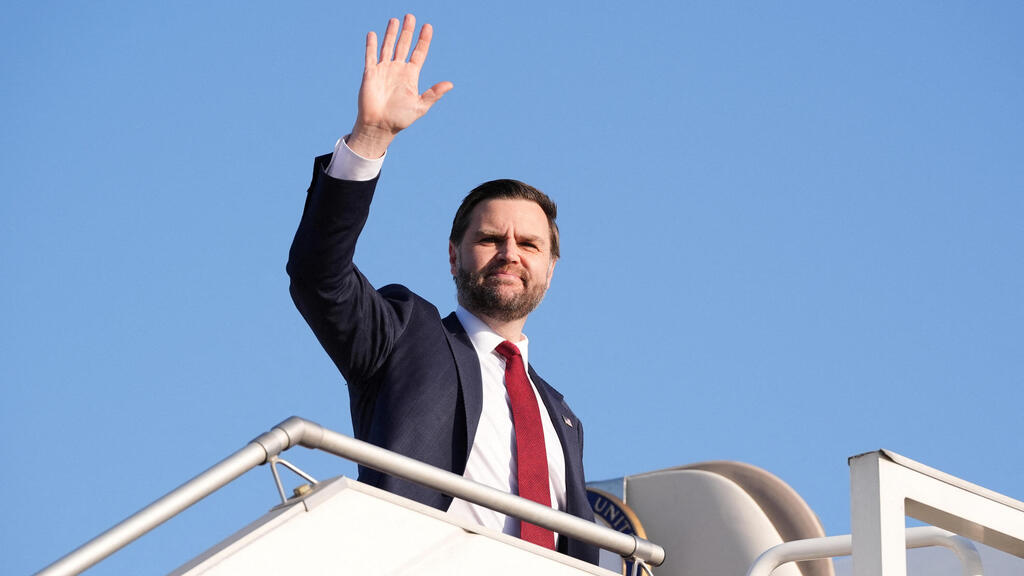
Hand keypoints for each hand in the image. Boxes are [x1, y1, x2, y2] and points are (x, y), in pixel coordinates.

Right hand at [347, 14, 452, 157]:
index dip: (423, 40)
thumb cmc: (400, 118)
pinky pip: (370, 56)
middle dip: (407, 31)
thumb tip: (450, 84)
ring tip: (395, 20)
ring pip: (388, 47)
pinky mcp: (370, 73)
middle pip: (404, 45)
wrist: (380, 126)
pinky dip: (371, 45)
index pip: (419, 53)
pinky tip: (373, 34)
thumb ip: (434, 94)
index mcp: (410, 75)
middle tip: (411, 16)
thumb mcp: (420, 106)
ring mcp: (384, 70)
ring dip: (391, 34)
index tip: (428, 27)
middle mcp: (397, 69)